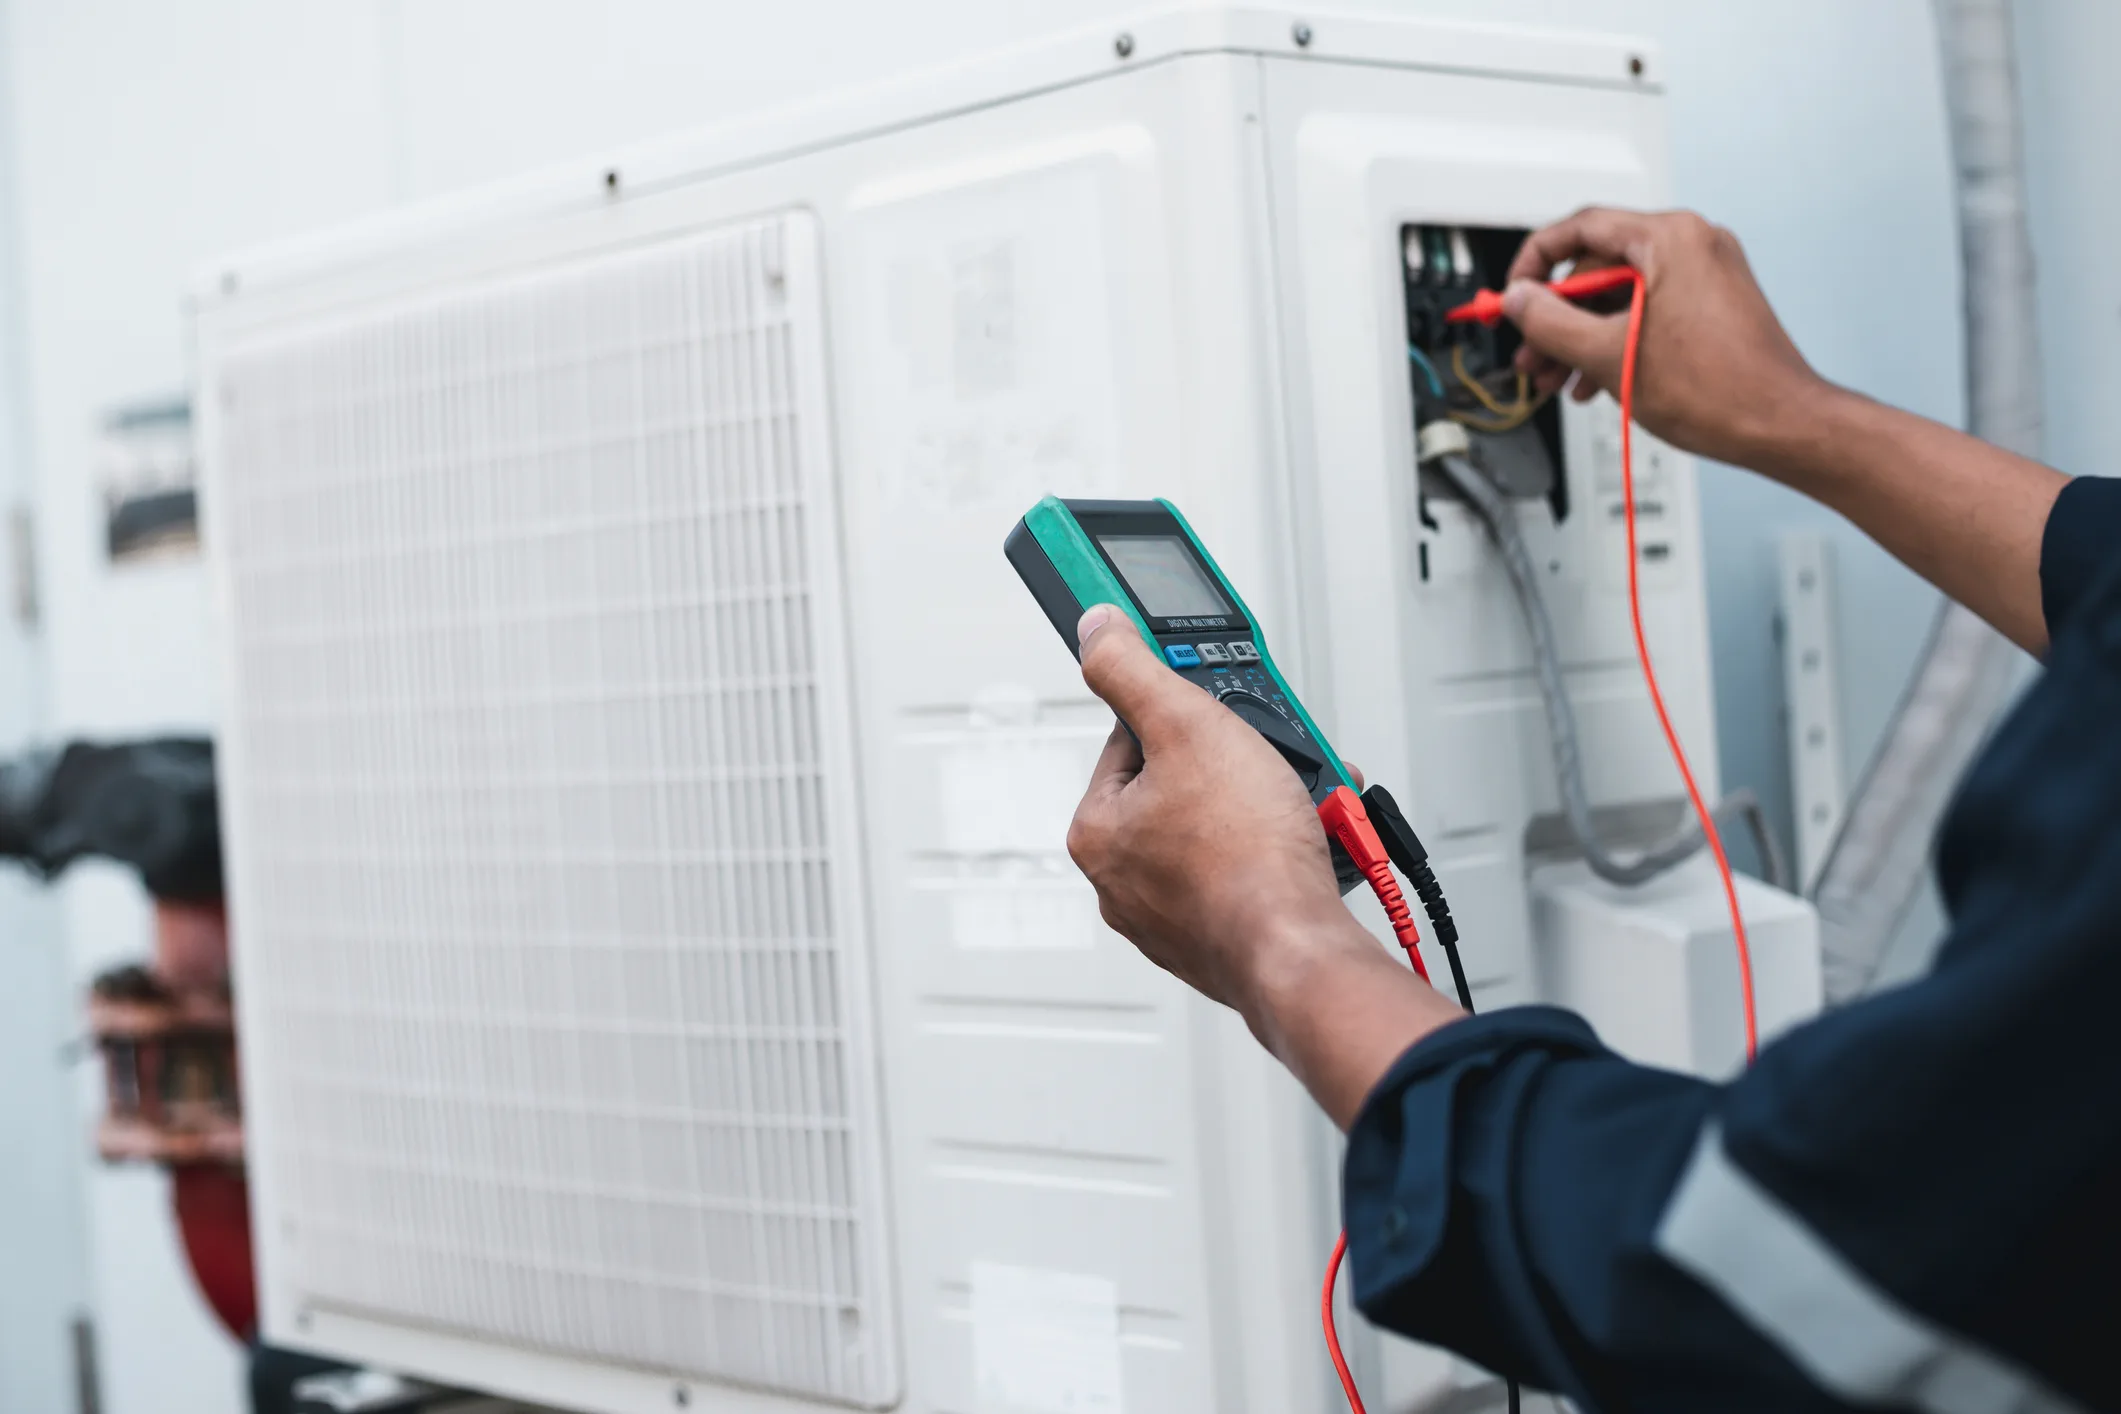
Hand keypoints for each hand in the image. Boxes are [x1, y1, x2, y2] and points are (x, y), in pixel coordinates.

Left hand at [1064, 606, 1461, 1126]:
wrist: (1300, 951)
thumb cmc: (1246, 855)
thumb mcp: (1188, 725)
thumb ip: (1133, 669)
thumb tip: (1095, 626)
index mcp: (1097, 831)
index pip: (1133, 740)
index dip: (1189, 718)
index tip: (1226, 718)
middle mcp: (1123, 880)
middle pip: (1185, 784)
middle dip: (1241, 764)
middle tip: (1275, 761)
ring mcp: (1171, 916)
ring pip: (1224, 829)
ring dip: (1269, 804)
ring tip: (1304, 800)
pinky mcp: (1218, 939)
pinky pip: (1248, 872)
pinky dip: (1279, 852)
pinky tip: (1308, 844)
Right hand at [1503, 207, 1826, 470]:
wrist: (1781, 425)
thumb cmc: (1720, 391)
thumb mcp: (1609, 355)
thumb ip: (1550, 322)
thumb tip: (1518, 301)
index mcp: (1671, 239)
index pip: (1581, 227)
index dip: (1535, 262)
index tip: (1514, 294)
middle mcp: (1694, 244)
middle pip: (1599, 267)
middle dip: (1558, 317)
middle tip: (1534, 354)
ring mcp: (1708, 273)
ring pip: (1621, 294)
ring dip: (1584, 336)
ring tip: (1561, 377)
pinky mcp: (1714, 302)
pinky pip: (1649, 309)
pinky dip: (1618, 338)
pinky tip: (1599, 378)